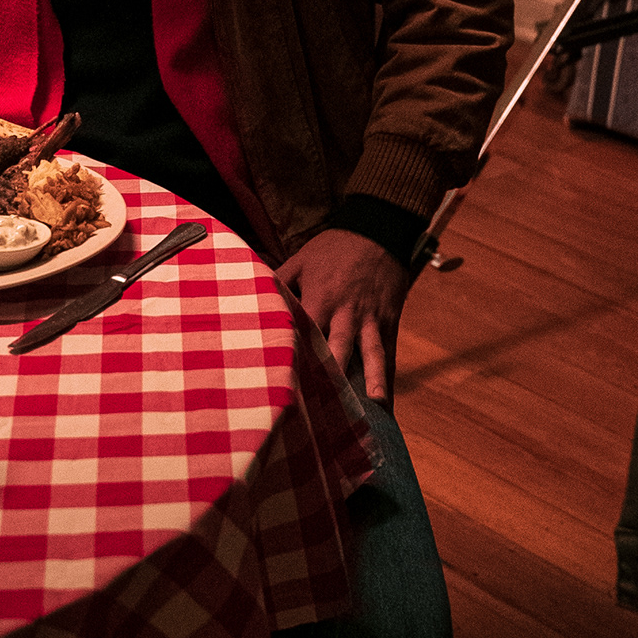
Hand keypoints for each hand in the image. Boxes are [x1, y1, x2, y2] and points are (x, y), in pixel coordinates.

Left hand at [276, 228, 408, 404]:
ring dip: (372, 379)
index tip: (285, 384)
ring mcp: (370, 319)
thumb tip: (249, 298)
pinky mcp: (389, 321)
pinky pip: (388, 353)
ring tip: (373, 405)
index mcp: (321, 298)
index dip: (296, 357)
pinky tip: (386, 404)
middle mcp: (346, 313)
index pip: (305, 333)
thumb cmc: (335, 246)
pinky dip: (387, 378)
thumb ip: (277, 281)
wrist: (379, 229)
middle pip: (339, 349)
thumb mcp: (301, 259)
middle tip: (324, 408)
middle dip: (333, 378)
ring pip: (371, 353)